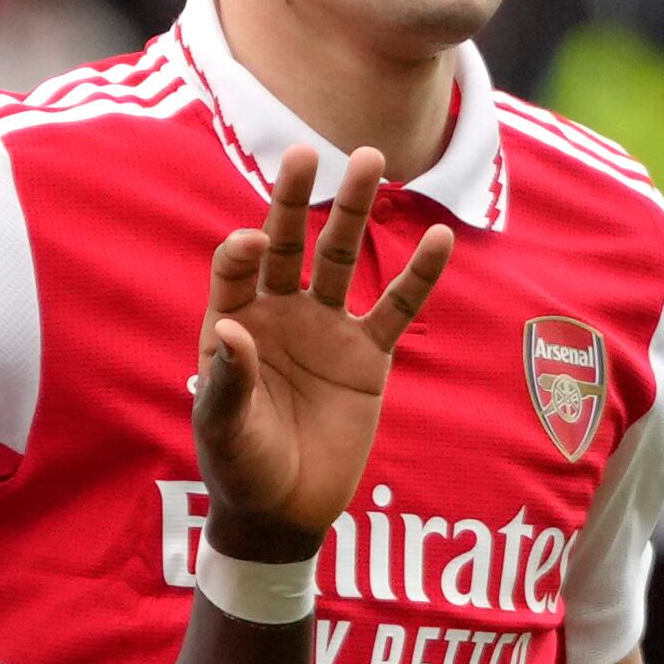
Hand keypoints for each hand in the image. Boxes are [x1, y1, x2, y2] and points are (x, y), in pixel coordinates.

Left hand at [195, 143, 455, 561]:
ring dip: (354, 211)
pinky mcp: (367, 355)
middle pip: (288, 243)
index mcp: (234, 321)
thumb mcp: (224, 429)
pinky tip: (439, 237)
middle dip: (295, 199)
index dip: (244, 251)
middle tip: (306, 152)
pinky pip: (397, 308)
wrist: (285, 510)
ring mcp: (326, 328)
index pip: (238, 267)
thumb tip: (230, 331)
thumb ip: (229, 381)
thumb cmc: (240, 468)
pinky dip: (420, 276)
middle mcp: (278, 312)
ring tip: (372, 159)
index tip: (254, 245)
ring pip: (343, 258)